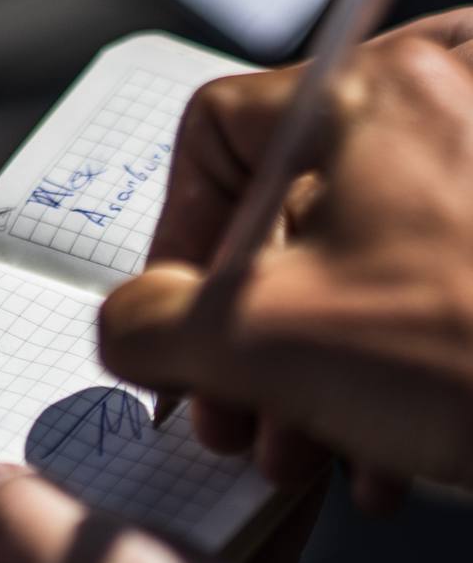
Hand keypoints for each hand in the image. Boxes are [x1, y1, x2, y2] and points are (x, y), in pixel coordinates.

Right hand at [100, 20, 472, 505]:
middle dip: (245, 353)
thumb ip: (152, 326)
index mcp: (370, 98)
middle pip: (283, 228)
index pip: (213, 139)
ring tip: (309, 462)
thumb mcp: (263, 340)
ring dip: (309, 389)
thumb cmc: (472, 352)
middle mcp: (439, 114)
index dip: (170, 250)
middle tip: (235, 426)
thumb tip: (125, 327)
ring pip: (352, 279)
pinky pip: (421, 301)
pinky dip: (384, 386)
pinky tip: (381, 464)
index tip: (170, 332)